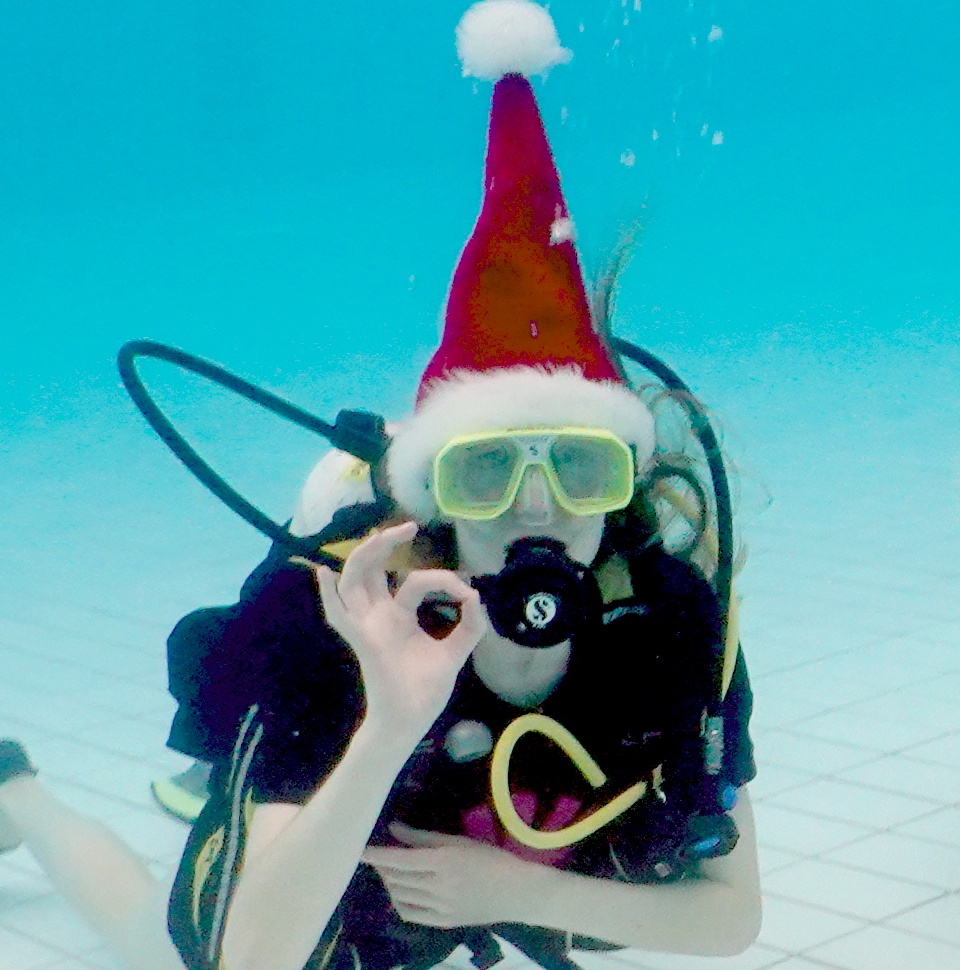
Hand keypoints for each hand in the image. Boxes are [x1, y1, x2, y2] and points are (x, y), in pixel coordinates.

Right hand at [316, 522, 485, 742]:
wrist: (411, 722)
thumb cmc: (425, 690)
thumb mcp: (454, 652)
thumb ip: (469, 626)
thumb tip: (475, 595)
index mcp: (399, 616)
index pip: (412, 581)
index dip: (441, 579)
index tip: (467, 592)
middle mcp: (379, 616)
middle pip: (371, 569)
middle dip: (384, 544)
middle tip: (407, 527)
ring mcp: (368, 626)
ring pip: (354, 581)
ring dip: (364, 556)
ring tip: (380, 536)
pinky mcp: (365, 640)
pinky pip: (340, 615)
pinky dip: (328, 594)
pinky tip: (325, 573)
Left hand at [362, 822, 532, 927]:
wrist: (515, 892)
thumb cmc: (489, 859)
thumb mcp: (457, 841)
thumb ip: (422, 837)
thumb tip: (393, 828)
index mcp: (443, 861)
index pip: (399, 859)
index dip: (376, 854)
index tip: (358, 848)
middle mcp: (438, 886)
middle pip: (397, 878)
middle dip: (382, 866)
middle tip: (376, 854)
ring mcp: (440, 908)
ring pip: (401, 896)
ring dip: (389, 882)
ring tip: (388, 871)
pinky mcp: (443, 923)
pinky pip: (411, 914)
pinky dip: (399, 902)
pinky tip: (399, 891)